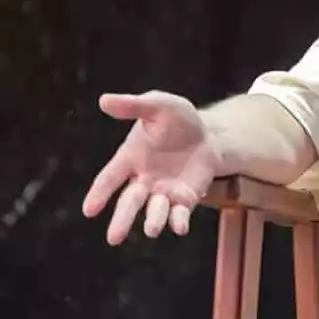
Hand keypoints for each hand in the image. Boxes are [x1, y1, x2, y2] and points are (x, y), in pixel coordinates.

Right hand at [82, 91, 221, 244]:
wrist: (208, 133)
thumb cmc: (177, 119)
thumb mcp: (159, 106)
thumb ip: (134, 106)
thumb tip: (104, 100)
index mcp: (130, 158)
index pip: (110, 178)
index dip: (99, 194)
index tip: (89, 210)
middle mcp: (143, 179)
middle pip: (129, 202)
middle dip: (122, 219)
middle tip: (114, 238)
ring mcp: (163, 191)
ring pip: (154, 210)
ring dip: (152, 220)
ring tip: (150, 230)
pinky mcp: (184, 199)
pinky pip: (179, 213)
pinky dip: (178, 221)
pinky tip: (179, 228)